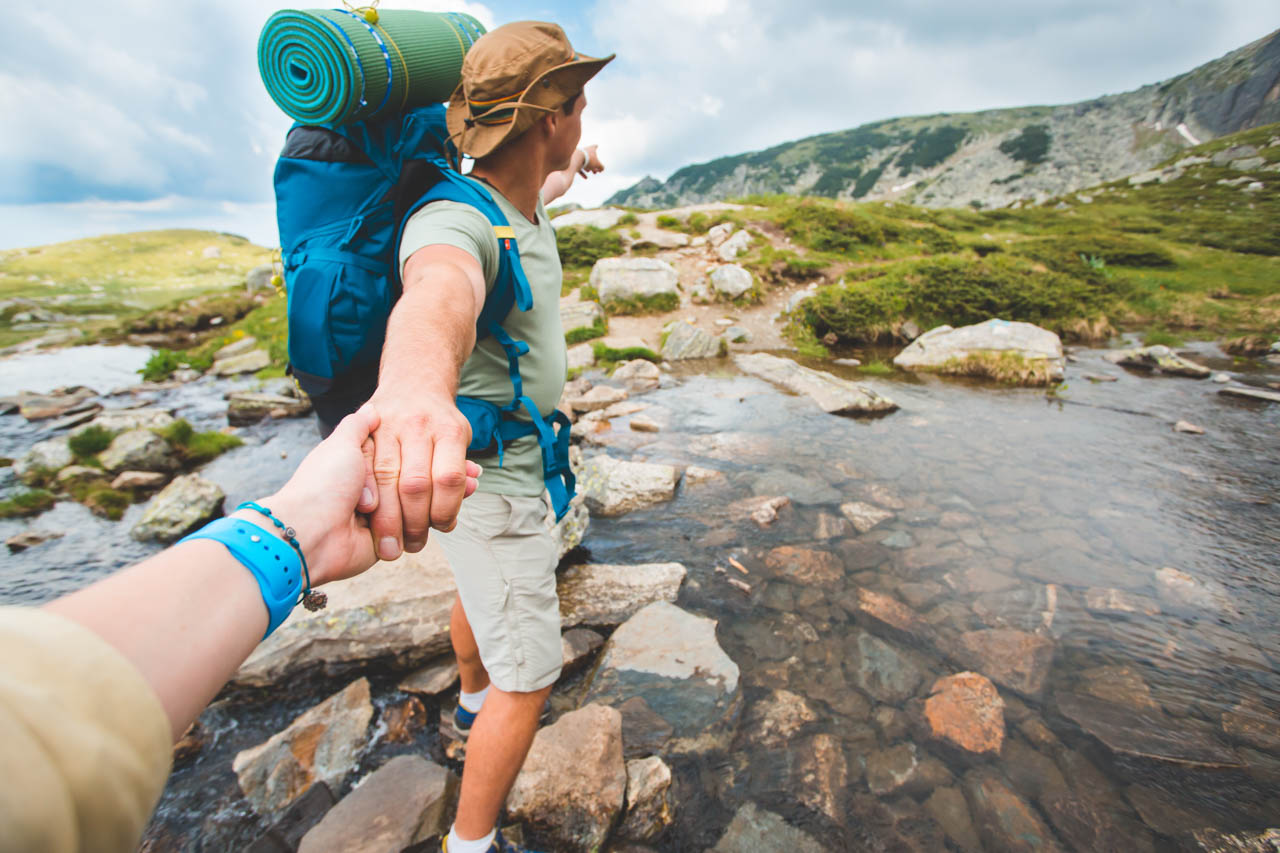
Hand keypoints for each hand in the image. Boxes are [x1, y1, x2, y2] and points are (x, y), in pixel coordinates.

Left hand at [232, 404, 477, 585]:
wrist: (308, 531)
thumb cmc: (323, 484)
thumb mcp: (341, 443)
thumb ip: (358, 426)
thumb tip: (371, 410)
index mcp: (367, 465)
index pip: (406, 456)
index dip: (428, 450)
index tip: (449, 441)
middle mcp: (378, 486)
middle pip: (421, 478)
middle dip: (443, 476)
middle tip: (471, 471)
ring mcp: (387, 511)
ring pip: (428, 497)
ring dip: (450, 494)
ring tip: (474, 484)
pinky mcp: (394, 538)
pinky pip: (426, 521)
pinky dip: (447, 511)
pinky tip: (466, 496)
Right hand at [366, 389, 478, 560]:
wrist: (412, 382)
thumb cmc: (439, 422)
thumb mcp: (458, 439)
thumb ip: (460, 469)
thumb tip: (469, 491)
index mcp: (448, 431)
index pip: (449, 479)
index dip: (445, 510)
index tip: (443, 527)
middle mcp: (418, 426)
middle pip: (415, 484)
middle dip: (414, 522)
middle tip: (414, 544)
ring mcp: (388, 426)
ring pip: (384, 479)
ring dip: (387, 518)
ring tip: (392, 542)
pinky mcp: (365, 430)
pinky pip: (362, 469)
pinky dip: (367, 497)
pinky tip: (371, 516)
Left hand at [578, 144, 603, 176]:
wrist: (575, 159)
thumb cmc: (588, 159)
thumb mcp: (598, 164)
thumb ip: (601, 167)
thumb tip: (602, 169)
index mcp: (591, 149)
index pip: (594, 147)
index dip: (596, 147)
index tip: (597, 146)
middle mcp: (584, 151)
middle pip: (590, 157)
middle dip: (594, 164)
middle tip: (597, 170)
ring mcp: (578, 156)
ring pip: (584, 163)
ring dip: (589, 168)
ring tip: (592, 172)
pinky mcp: (574, 162)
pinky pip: (579, 168)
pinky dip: (583, 172)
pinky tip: (586, 178)